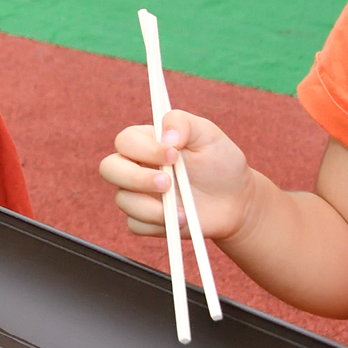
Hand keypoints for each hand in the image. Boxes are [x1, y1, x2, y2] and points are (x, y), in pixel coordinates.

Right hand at [99, 109, 256, 240]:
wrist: (237, 201)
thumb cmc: (221, 163)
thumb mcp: (208, 134)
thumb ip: (184, 122)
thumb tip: (165, 136)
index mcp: (146, 142)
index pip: (125, 141)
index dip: (143, 149)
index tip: (174, 155)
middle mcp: (137, 167)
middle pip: (109, 169)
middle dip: (136, 178)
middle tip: (168, 184)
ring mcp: (140, 195)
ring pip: (122, 200)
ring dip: (151, 208)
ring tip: (183, 211)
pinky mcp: (146, 220)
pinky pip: (135, 224)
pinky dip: (156, 225)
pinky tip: (180, 221)